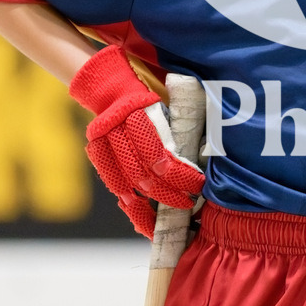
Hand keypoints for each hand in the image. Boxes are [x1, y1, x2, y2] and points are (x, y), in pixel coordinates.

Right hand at [69, 45, 204, 236]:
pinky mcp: (95, 150)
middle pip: (143, 173)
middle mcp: (119, 128)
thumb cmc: (149, 95)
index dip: (180, 174)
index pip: (160, 153)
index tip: (198, 184)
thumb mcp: (167, 103)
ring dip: (144, 204)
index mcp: (141, 113)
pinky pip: (110, 180)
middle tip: (187, 203)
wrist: (110, 85)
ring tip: (162, 219)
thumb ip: (181, 125)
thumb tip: (210, 152)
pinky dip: (124, 197)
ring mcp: (103, 141)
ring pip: (123, 182)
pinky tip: (137, 211)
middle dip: (167, 193)